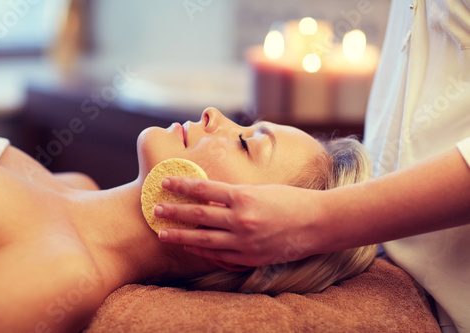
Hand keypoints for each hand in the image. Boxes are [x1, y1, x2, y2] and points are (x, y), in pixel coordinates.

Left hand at [154, 176, 326, 266]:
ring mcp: (244, 241)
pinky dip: (202, 251)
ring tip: (162, 233)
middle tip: (155, 209)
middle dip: (174, 212)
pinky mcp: (250, 257)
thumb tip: (210, 197)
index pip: (204, 189)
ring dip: (180, 236)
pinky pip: (219, 255)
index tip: (165, 182)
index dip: (182, 185)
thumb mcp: (260, 190)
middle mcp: (240, 219)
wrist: (317, 223)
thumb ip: (235, 195)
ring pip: (204, 239)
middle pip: (198, 215)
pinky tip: (190, 247)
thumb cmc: (290, 200)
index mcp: (243, 196)